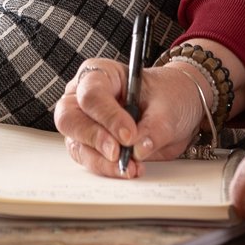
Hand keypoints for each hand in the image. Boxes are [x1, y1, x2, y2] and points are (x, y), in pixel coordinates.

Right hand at [53, 58, 208, 176]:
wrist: (175, 109)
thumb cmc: (166, 95)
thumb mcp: (168, 106)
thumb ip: (155, 127)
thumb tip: (139, 149)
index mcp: (100, 74)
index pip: (91, 94)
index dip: (107, 116)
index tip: (129, 135)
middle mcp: (84, 97)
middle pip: (69, 118)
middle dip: (94, 138)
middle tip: (118, 154)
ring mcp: (84, 122)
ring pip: (76, 144)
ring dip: (101, 160)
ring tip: (130, 167)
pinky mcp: (90, 145)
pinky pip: (89, 160)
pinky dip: (107, 168)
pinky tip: (128, 169)